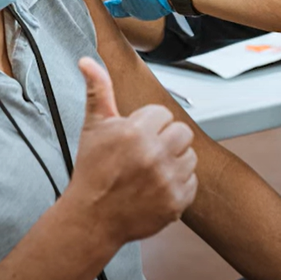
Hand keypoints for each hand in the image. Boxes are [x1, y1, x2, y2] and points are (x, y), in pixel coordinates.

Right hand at [67, 58, 197, 245]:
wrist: (92, 218)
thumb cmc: (92, 171)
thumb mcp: (93, 127)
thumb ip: (98, 91)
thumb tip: (88, 62)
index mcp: (135, 132)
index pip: (163, 114)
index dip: (149, 125)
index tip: (135, 138)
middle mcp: (154, 155)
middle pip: (182, 132)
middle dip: (166, 140)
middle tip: (146, 153)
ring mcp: (167, 180)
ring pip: (190, 156)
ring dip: (174, 161)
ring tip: (151, 171)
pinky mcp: (176, 202)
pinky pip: (192, 182)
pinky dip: (178, 185)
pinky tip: (156, 187)